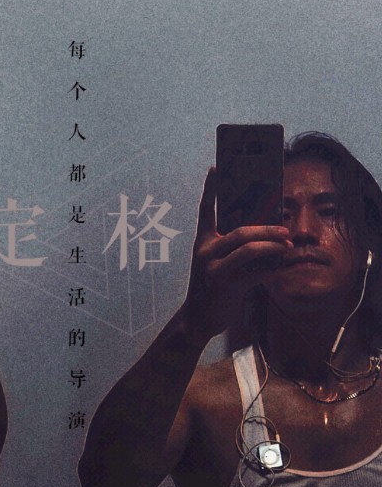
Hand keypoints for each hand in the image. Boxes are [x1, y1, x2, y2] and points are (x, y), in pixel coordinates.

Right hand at [183, 169, 291, 338]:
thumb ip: (231, 248)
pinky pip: (256, 273)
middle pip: (241, 231)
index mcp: (202, 242)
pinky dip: (271, 270)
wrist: (198, 318)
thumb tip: (265, 233)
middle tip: (285, 231)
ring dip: (274, 248)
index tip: (215, 169)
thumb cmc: (211, 287)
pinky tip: (279, 269)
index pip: (206, 210)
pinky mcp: (225, 286)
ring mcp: (214, 269)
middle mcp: (205, 252)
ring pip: (250, 250)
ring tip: (288, 248)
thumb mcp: (215, 263)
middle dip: (268, 230)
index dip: (210, 189)